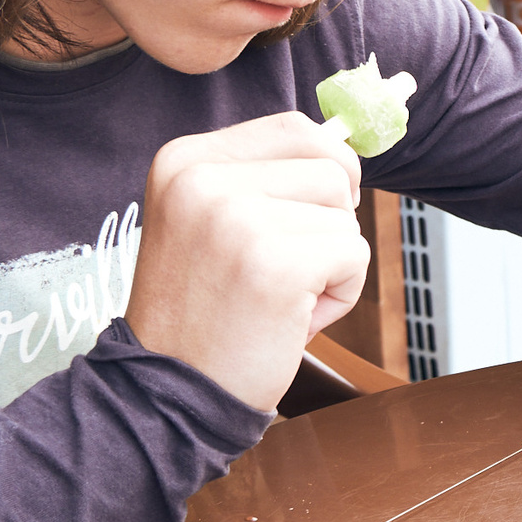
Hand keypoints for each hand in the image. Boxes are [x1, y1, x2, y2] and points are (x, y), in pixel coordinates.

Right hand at [123, 112, 370, 411]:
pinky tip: (293, 319)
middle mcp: (202, 179)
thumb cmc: (204, 313)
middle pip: (330, 169)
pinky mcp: (274, 263)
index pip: (295, 127)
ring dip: (332, 262)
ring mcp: (236, 218)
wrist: (166, 393)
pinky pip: (355, 255)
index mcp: (183, 160)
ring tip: (280, 298)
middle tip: (287, 269)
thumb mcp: (210, 223)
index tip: (308, 215)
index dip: (328, 168)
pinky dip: (341, 293)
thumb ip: (264, 180)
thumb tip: (347, 148)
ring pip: (346, 214)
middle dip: (331, 222)